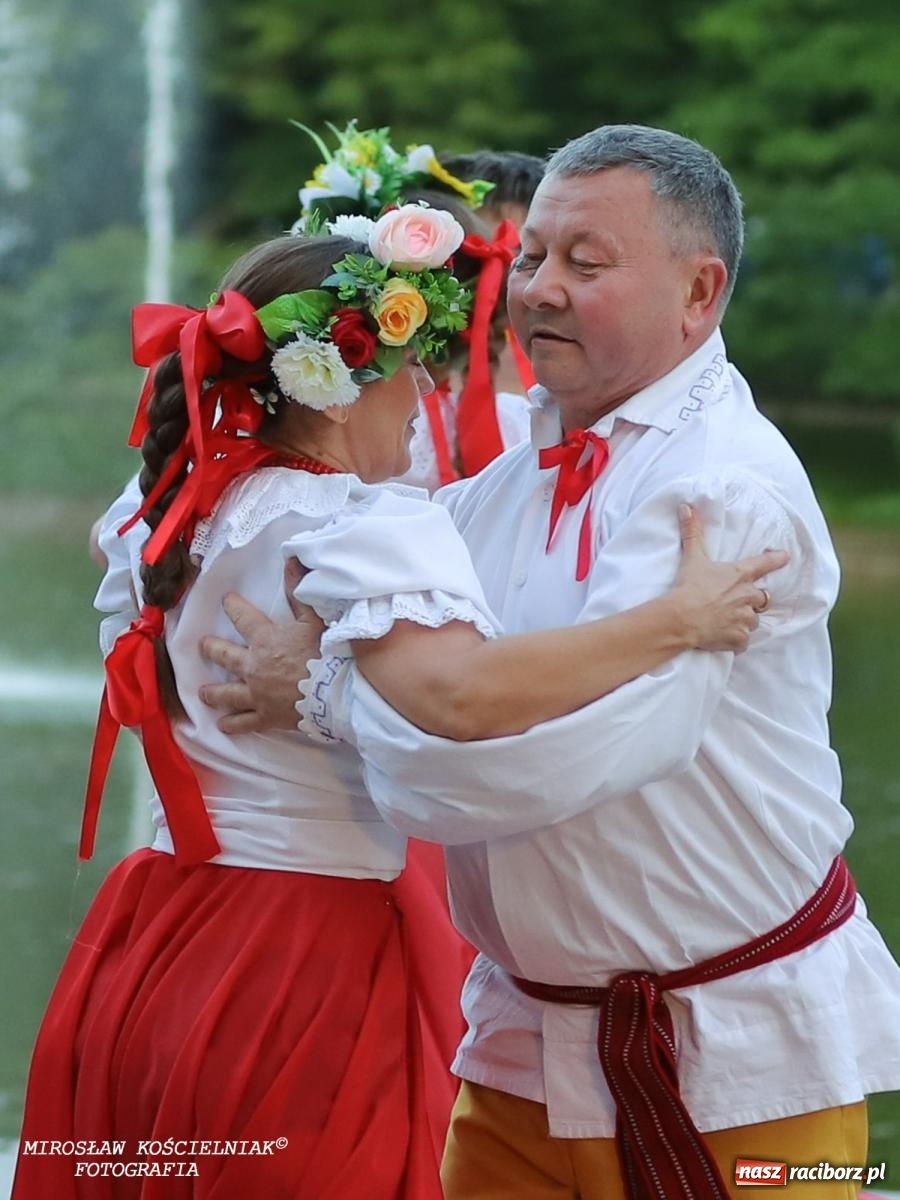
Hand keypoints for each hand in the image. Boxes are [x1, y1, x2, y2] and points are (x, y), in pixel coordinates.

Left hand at [198, 560, 324, 732]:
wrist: (335, 692)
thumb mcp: (315, 618)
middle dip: (211, 649)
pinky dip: (233, 724)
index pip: (243, 617)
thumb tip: (291, 561)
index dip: (234, 607)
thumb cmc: (326, 653)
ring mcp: (257, 693)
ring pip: (228, 693)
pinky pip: (244, 722)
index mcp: (265, 639)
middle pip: (225, 656)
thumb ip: (299, 592)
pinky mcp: (266, 716)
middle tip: (202, 645)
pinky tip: (223, 725)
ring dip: (214, 692)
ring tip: (203, 693)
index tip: (226, 601)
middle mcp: (254, 666)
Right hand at [672, 505, 788, 652]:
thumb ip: (693, 532)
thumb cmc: (688, 586)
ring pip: (753, 620)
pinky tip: (724, 638)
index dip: (776, 559)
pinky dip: (736, 641)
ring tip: (727, 621)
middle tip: (741, 602)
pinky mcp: (739, 638)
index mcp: (739, 575)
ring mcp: (744, 618)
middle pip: (763, 598)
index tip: (786, 557)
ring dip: (744, 621)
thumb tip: (686, 505)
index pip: (764, 564)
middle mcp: (747, 596)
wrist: (681, 618)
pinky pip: (743, 641)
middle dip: (755, 600)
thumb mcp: (692, 558)